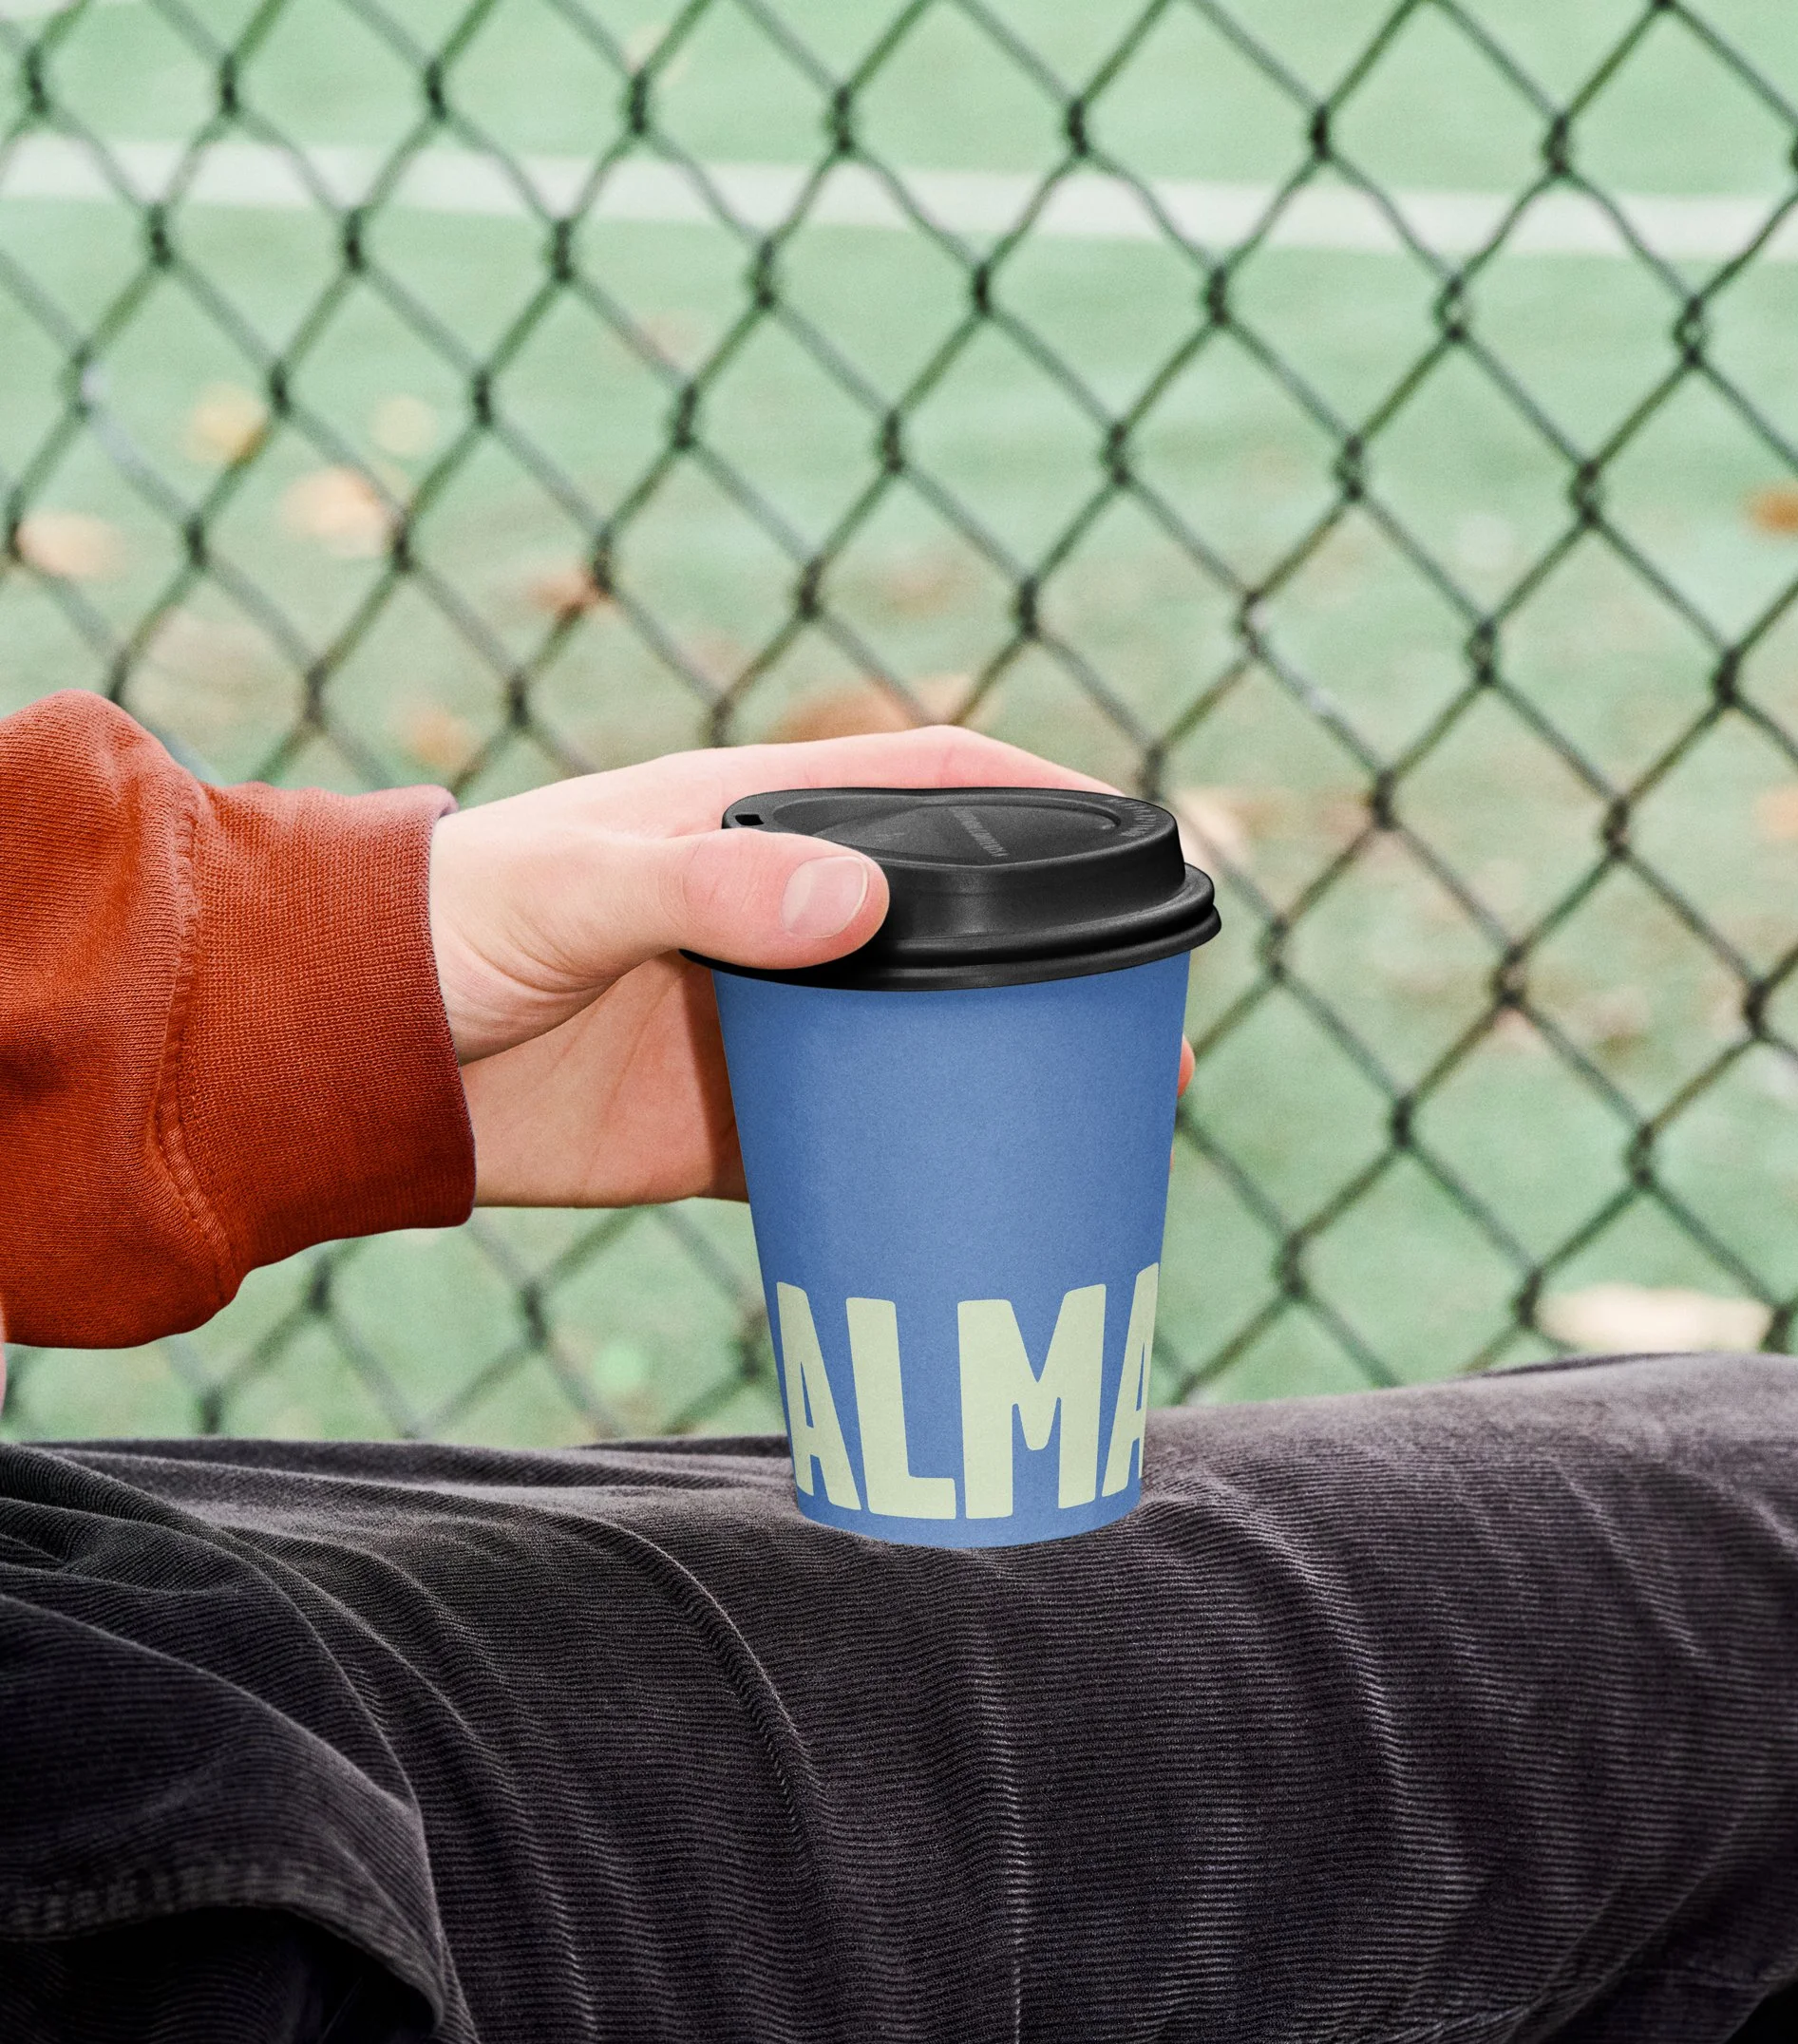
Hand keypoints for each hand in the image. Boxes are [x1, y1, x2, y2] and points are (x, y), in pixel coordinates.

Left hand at [429, 729, 1193, 1206]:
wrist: (351, 1062)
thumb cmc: (441, 931)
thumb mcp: (571, 891)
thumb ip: (704, 891)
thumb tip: (858, 907)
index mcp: (750, 819)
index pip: (931, 783)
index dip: (1041, 802)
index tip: (1140, 845)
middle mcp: (775, 915)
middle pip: (954, 926)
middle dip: (1057, 972)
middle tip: (1150, 1042)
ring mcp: (760, 1023)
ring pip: (916, 1043)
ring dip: (1002, 1082)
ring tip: (1102, 1138)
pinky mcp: (725, 1124)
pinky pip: (847, 1145)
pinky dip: (913, 1173)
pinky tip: (982, 1211)